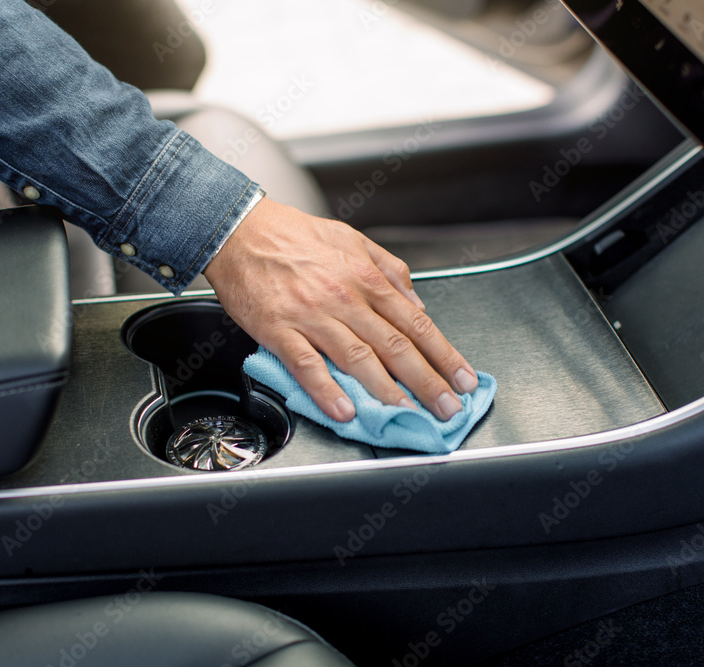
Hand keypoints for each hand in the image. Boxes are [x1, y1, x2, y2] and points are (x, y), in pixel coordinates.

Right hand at [203, 198, 479, 421]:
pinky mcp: (279, 329)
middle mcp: (345, 298)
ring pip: (358, 359)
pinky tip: (345, 410)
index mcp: (366, 278)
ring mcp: (312, 316)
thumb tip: (417, 302)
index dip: (444, 355)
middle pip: (396, 346)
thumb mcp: (352, 240)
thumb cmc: (293, 236)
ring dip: (387, 392)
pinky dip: (327, 389)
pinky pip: (307, 364)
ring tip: (408, 416)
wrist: (240, 230)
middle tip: (448, 408)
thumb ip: (389, 270)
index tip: (463, 378)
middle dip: (427, 381)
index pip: (416, 324)